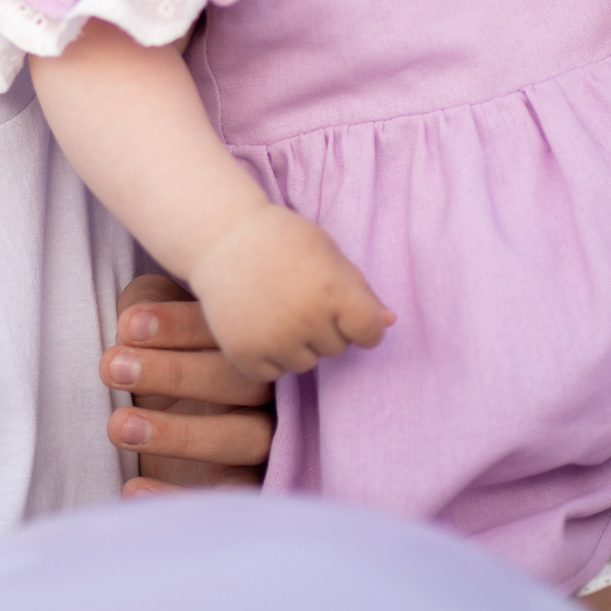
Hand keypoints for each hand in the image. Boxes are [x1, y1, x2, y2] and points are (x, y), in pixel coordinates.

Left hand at [104, 276, 273, 495]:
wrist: (167, 410)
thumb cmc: (160, 352)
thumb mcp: (153, 319)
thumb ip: (149, 305)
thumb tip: (135, 317)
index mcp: (248, 344)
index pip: (229, 331)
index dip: (180, 326)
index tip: (126, 326)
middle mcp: (271, 392)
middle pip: (244, 383)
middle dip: (176, 373)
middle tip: (112, 367)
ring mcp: (266, 440)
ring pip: (245, 437)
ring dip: (180, 433)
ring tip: (118, 426)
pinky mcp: (248, 486)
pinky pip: (230, 496)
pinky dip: (180, 495)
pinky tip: (131, 488)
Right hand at [184, 204, 392, 382]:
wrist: (220, 236)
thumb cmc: (281, 239)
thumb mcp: (327, 253)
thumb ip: (360, 289)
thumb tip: (390, 323)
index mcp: (333, 290)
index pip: (370, 333)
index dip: (364, 325)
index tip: (348, 314)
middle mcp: (306, 318)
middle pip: (338, 349)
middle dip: (325, 328)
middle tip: (297, 296)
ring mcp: (273, 339)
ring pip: (306, 364)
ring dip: (297, 345)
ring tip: (276, 310)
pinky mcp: (244, 353)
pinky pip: (272, 374)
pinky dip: (268, 357)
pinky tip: (258, 325)